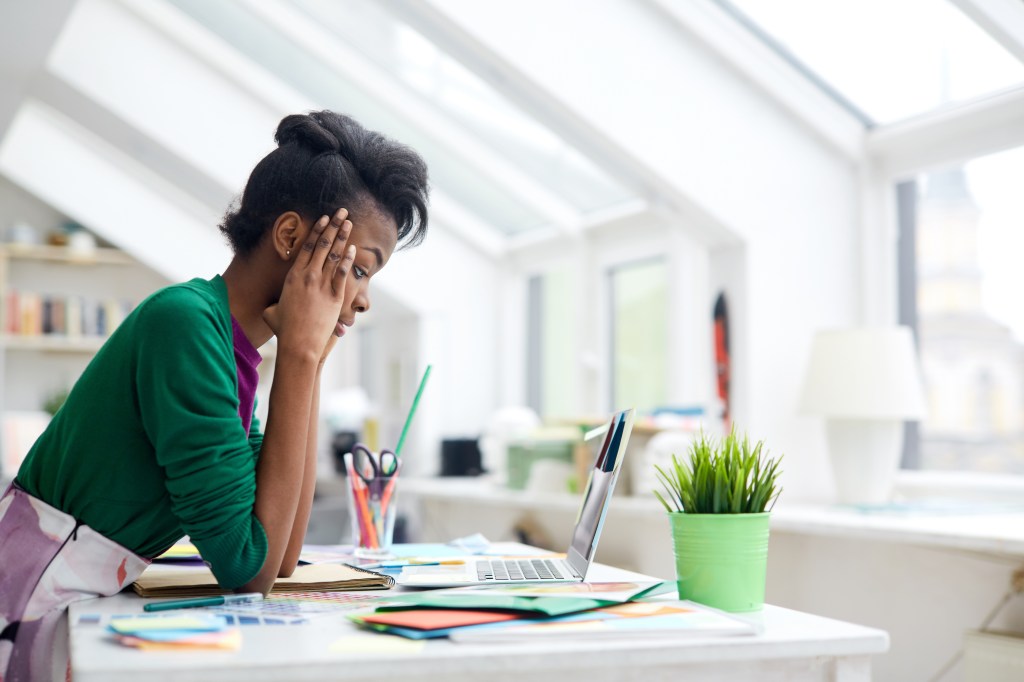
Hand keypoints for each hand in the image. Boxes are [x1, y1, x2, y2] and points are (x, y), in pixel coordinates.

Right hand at [264, 209, 355, 362]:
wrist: (299, 344)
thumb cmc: (285, 330)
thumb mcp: (272, 313)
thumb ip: (273, 305)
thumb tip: (269, 308)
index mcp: (293, 277)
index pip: (306, 247)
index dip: (316, 231)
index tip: (323, 219)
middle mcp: (308, 277)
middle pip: (322, 245)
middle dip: (333, 226)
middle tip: (341, 212)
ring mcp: (322, 285)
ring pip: (333, 255)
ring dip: (342, 237)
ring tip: (349, 222)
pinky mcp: (334, 296)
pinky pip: (342, 273)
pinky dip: (347, 259)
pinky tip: (352, 247)